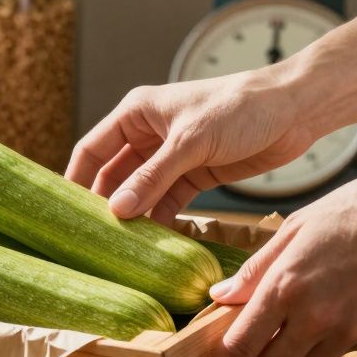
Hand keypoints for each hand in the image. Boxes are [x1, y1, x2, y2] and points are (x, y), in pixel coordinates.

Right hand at [66, 67, 319, 222]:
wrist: (295, 110)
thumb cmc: (240, 108)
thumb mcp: (190, 142)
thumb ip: (153, 177)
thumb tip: (117, 211)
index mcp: (137, 113)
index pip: (92, 149)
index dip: (76, 180)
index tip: (62, 213)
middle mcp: (148, 135)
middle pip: (113, 175)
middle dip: (104, 205)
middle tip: (91, 239)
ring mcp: (172, 157)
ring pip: (140, 193)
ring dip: (133, 217)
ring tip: (119, 248)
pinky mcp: (195, 175)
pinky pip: (167, 202)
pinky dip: (160, 221)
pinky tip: (153, 244)